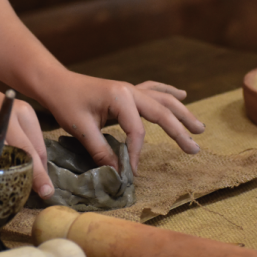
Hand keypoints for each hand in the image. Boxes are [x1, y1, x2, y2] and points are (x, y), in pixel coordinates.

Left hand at [41, 72, 204, 172]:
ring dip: (182, 113)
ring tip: (199, 128)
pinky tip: (182, 94)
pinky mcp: (127, 90)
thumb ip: (101, 151)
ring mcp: (131, 88)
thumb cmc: (65, 103)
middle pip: (162, 112)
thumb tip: (117, 173)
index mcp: (120, 97)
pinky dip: (169, 92)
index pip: (137, 131)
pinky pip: (154, 90)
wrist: (56, 83)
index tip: (132, 172)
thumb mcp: (81, 129)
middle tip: (195, 149)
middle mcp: (130, 90)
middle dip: (180, 131)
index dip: (136, 153)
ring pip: (163, 100)